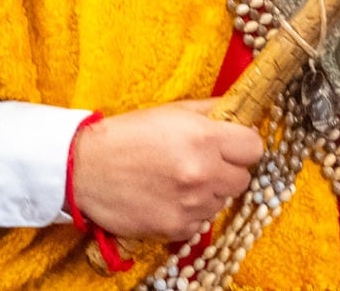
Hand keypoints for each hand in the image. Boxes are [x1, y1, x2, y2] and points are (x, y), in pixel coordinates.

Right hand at [68, 99, 263, 241]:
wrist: (85, 169)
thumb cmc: (127, 135)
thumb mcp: (171, 111)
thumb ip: (211, 111)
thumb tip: (240, 113)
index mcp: (204, 138)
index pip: (254, 147)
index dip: (243, 145)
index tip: (231, 146)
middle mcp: (202, 173)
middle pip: (243, 178)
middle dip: (227, 170)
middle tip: (203, 163)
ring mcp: (191, 204)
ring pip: (222, 201)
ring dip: (209, 192)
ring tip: (179, 180)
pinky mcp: (176, 228)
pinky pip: (201, 221)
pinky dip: (190, 212)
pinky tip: (168, 198)